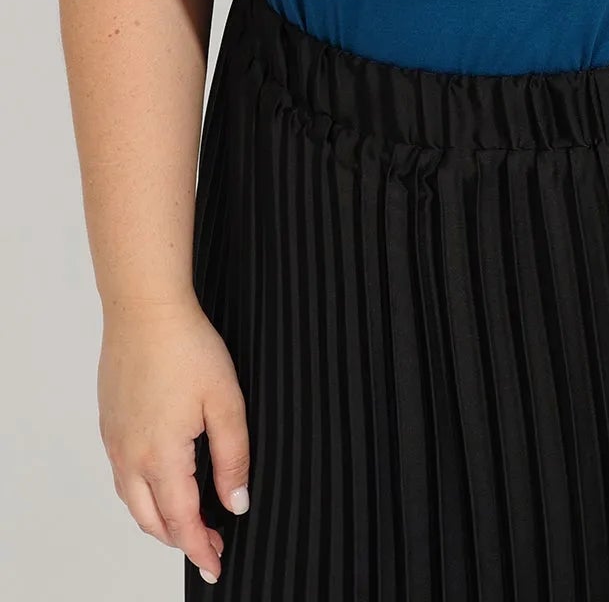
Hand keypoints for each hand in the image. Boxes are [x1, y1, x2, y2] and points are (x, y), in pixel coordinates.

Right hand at [98, 296, 249, 585]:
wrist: (144, 308)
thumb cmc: (187, 347)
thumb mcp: (226, 402)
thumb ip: (233, 457)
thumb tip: (235, 503)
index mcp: (161, 457)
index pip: (181, 521)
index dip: (200, 547)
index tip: (216, 563)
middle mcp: (130, 456)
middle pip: (151, 520)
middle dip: (180, 539)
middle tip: (209, 545)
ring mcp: (115, 440)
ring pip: (132, 500)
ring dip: (159, 519)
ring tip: (188, 521)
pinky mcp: (109, 423)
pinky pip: (123, 475)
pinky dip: (142, 493)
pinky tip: (162, 482)